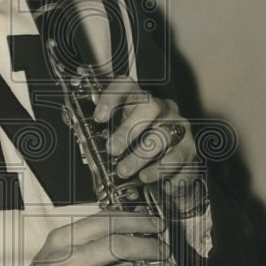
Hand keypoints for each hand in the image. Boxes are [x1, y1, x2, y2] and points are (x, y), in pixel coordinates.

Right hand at [0, 212, 177, 265]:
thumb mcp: (57, 252)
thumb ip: (87, 240)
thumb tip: (132, 231)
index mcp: (61, 240)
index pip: (105, 221)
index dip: (137, 221)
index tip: (154, 223)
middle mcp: (67, 261)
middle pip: (120, 245)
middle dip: (150, 246)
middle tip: (164, 249)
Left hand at [92, 75, 200, 209]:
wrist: (172, 170)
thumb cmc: (140, 149)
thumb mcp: (119, 137)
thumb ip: (100, 133)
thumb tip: (74, 125)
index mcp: (140, 101)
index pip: (127, 86)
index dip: (111, 98)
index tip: (98, 117)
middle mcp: (163, 109)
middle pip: (150, 107)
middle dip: (128, 129)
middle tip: (113, 150)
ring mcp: (179, 128)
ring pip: (163, 136)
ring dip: (140, 156)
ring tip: (125, 171)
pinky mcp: (190, 150)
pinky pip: (177, 159)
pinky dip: (160, 172)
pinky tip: (147, 179)